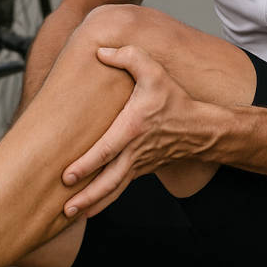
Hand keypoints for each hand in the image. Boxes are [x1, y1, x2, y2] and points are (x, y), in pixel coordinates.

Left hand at [61, 45, 199, 217]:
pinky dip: (103, 199)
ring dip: (92, 204)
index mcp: (134, 128)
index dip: (87, 163)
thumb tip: (101, 51)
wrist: (201, 129)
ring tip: (70, 215)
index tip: (67, 175)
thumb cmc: (175, 99)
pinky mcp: (140, 170)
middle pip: (108, 180)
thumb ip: (128, 56)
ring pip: (113, 189)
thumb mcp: (154, 69)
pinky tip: (88, 208)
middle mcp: (135, 151)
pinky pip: (119, 187)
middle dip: (86, 196)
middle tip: (65, 209)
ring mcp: (138, 164)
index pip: (107, 150)